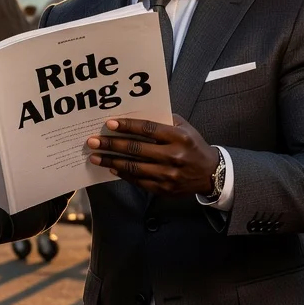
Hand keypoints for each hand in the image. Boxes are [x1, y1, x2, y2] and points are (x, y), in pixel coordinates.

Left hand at [87, 116, 220, 196]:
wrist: (210, 173)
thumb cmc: (193, 146)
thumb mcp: (184, 128)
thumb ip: (164, 121)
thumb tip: (136, 115)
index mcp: (178, 137)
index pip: (147, 129)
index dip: (127, 126)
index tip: (109, 124)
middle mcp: (173, 156)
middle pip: (136, 149)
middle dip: (111, 144)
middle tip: (93, 141)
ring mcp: (168, 175)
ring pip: (133, 167)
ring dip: (111, 161)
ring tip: (95, 157)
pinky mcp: (164, 189)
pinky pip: (138, 181)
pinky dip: (123, 174)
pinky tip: (111, 169)